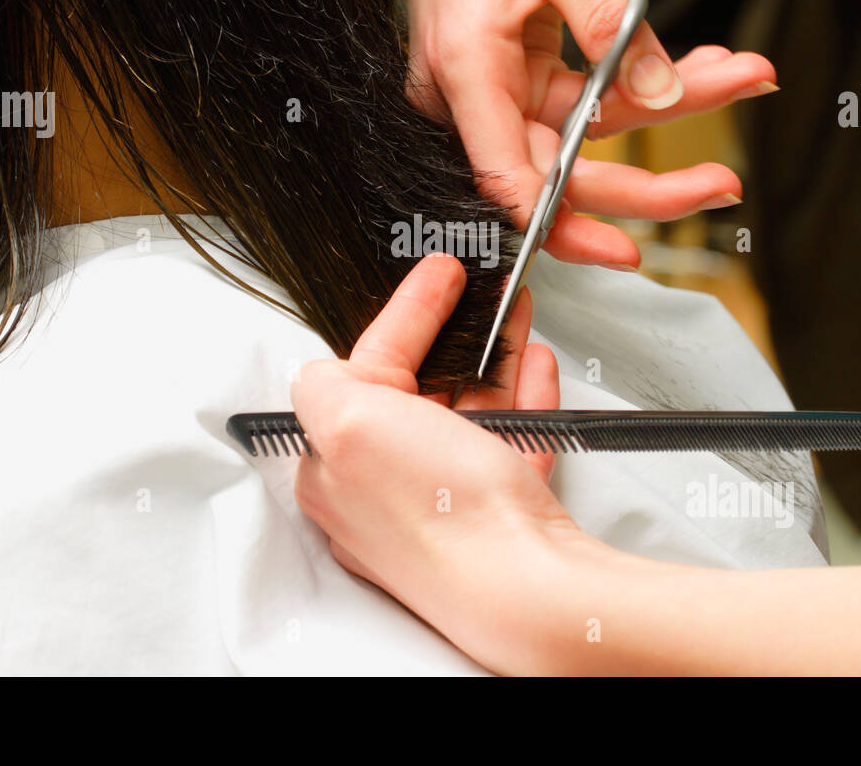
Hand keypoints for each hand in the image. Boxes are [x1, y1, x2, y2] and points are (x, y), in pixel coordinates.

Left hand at [291, 253, 587, 666]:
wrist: (524, 586)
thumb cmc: (438, 512)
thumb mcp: (348, 421)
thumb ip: (321, 382)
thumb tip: (322, 368)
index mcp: (333, 467)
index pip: (363, 367)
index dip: (406, 314)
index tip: (441, 274)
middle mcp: (381, 489)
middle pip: (416, 389)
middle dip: (455, 334)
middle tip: (486, 293)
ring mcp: (441, 503)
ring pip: (468, 411)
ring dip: (495, 357)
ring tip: (519, 315)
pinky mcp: (493, 515)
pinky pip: (509, 443)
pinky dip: (525, 400)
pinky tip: (539, 367)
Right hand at [402, 0, 777, 267]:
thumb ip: (610, 23)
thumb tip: (660, 91)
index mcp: (464, 67)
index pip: (507, 177)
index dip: (563, 224)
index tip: (625, 251)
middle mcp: (468, 93)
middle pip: (558, 170)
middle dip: (647, 181)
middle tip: (722, 182)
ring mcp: (490, 90)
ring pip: (582, 135)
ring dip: (664, 109)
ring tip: (738, 76)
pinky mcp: (513, 77)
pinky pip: (581, 101)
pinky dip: (637, 85)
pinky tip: (695, 65)